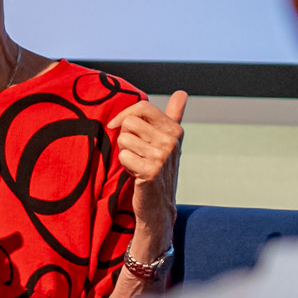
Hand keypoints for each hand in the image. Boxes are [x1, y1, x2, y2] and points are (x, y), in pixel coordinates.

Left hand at [110, 91, 186, 231]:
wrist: (158, 205)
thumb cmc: (158, 169)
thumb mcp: (168, 141)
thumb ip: (174, 115)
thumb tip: (182, 92)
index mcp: (175, 130)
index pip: (143, 107)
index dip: (125, 114)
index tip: (115, 125)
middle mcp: (171, 141)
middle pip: (130, 123)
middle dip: (124, 138)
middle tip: (135, 153)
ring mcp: (162, 156)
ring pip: (123, 139)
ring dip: (124, 153)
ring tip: (137, 163)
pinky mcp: (151, 171)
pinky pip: (123, 156)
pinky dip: (124, 166)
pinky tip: (136, 174)